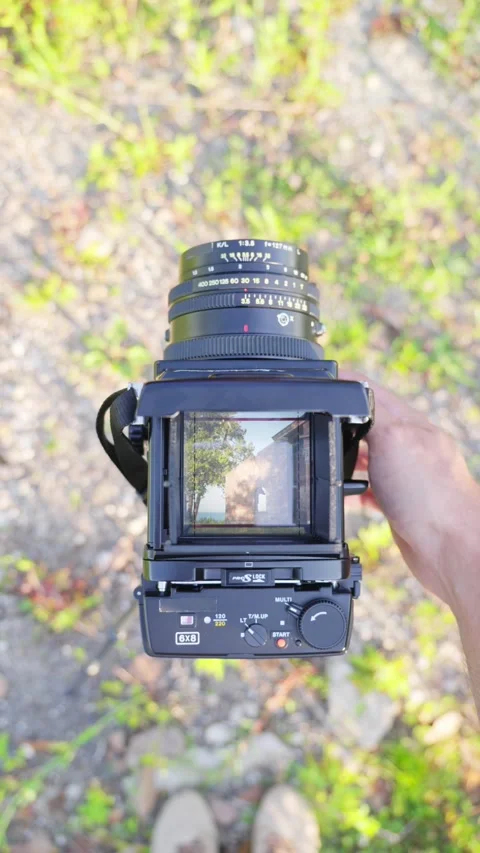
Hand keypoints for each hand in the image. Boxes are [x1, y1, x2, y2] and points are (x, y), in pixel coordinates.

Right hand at [342, 371, 479, 609]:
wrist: (450, 547)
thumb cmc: (429, 494)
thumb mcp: (393, 438)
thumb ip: (372, 415)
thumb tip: (351, 396)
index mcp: (412, 424)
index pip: (374, 393)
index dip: (348, 385)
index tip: (324, 382)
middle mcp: (411, 447)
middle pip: (370, 426)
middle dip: (343, 425)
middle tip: (318, 426)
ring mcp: (408, 477)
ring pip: (370, 459)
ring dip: (347, 459)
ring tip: (329, 464)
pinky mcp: (401, 506)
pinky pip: (372, 492)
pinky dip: (354, 492)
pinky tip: (345, 497)